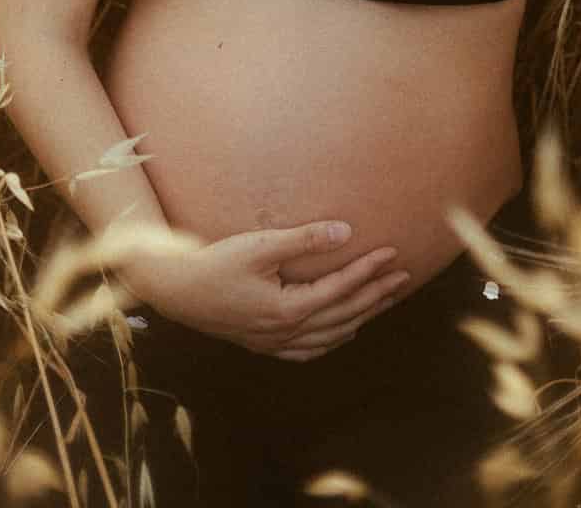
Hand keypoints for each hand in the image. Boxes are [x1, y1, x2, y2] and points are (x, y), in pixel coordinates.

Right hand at [126, 222, 412, 359]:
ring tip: (385, 299)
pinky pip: (310, 350)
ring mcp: (275, 343)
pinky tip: (344, 331)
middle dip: (376, 295)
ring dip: (361, 316)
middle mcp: (286, 333)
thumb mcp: (259, 244)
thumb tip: (345, 231)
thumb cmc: (216, 263)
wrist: (175, 290)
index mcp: (288, 310)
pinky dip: (334, 340)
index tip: (393, 253)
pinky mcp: (264, 344)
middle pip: (344, 315)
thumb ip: (304, 239)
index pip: (341, 289)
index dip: (369, 270)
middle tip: (404, 276)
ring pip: (331, 335)